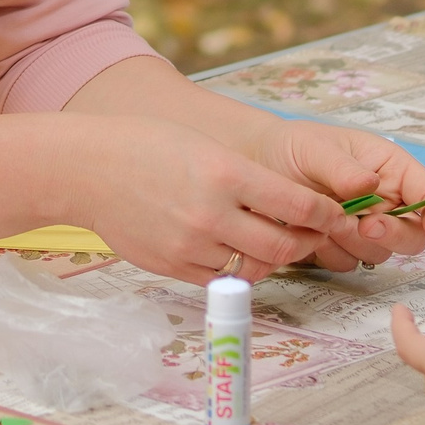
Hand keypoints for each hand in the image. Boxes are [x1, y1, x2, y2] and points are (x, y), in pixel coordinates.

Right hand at [77, 116, 359, 285]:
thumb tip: (292, 207)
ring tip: (277, 244)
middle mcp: (212, 213)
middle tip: (315, 234)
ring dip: (275, 259)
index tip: (337, 214)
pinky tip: (237, 252)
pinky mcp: (173, 267)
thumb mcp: (206, 147)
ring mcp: (191, 245)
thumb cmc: (148, 146)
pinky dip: (237, 269)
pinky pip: (222, 278)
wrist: (88, 170)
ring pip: (255, 268)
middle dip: (308, 242)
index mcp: (226, 173)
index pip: (298, 205)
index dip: (327, 214)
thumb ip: (248, 179)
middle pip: (284, 246)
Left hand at [251, 119, 424, 270]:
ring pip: (381, 252)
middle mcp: (387, 201)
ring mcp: (366, 227)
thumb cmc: (294, 147)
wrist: (259, 167)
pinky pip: (349, 262)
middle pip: (415, 234)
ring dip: (355, 242)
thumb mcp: (316, 148)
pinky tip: (310, 232)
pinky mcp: (343, 247)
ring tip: (323, 218)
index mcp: (392, 169)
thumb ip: (343, 168)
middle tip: (365, 225)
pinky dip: (331, 252)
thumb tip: (371, 185)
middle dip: (394, 235)